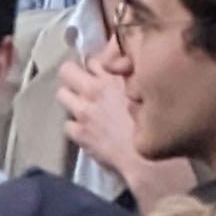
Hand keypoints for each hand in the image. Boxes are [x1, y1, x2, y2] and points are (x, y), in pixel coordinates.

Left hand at [59, 55, 187, 208]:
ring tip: (81, 106)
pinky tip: (86, 130)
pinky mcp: (79, 133)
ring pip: (62, 95)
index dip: (93, 66)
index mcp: (114, 77)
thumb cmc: (153, 122)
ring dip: (71, 99)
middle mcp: (95, 90)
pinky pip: (67, 124)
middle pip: (67, 71)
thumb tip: (123, 67)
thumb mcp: (145, 90)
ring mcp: (84, 112)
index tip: (97, 72)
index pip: (93, 59)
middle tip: (81, 84)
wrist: (147, 155)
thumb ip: (131, 75)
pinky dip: (75, 126)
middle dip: (72, 75)